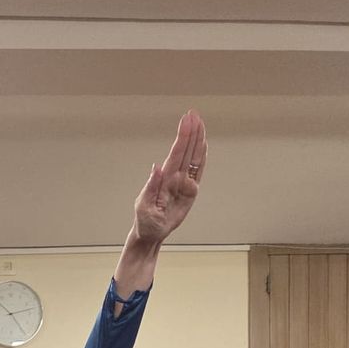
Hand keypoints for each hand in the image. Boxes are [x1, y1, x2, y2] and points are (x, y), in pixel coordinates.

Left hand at [131, 109, 206, 248]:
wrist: (150, 233)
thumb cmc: (145, 221)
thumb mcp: (144, 206)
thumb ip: (151, 187)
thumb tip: (156, 167)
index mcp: (164, 178)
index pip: (176, 152)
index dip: (183, 136)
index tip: (187, 120)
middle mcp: (174, 177)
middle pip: (186, 150)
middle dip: (191, 132)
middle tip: (194, 114)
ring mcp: (183, 183)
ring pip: (193, 158)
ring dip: (198, 141)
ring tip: (201, 124)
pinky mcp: (190, 192)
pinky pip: (198, 172)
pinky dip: (202, 159)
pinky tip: (204, 146)